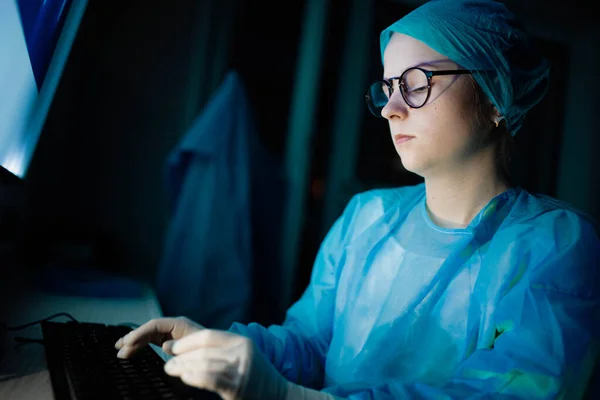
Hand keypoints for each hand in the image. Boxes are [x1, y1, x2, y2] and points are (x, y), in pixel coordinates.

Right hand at [114, 316, 203, 357]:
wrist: (218, 352)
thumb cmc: (208, 348)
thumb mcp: (195, 347)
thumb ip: (179, 346)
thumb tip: (165, 346)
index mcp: (179, 324)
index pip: (155, 325)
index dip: (140, 332)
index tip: (128, 342)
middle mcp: (173, 326)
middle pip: (148, 330)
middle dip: (133, 338)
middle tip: (119, 349)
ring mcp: (170, 333)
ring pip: (148, 335)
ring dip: (134, 342)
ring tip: (119, 349)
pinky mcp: (169, 340)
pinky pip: (151, 341)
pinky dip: (140, 345)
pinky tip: (130, 350)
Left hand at [163, 329, 287, 399]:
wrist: (282, 396)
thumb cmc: (256, 379)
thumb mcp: (242, 358)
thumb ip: (220, 353)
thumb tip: (186, 351)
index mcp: (241, 341)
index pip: (209, 335)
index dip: (187, 341)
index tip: (172, 348)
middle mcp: (242, 351)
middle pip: (204, 348)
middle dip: (182, 355)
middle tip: (168, 362)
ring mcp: (241, 368)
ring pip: (205, 362)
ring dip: (183, 366)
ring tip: (171, 369)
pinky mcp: (239, 386)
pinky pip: (211, 378)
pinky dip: (195, 377)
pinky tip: (185, 377)